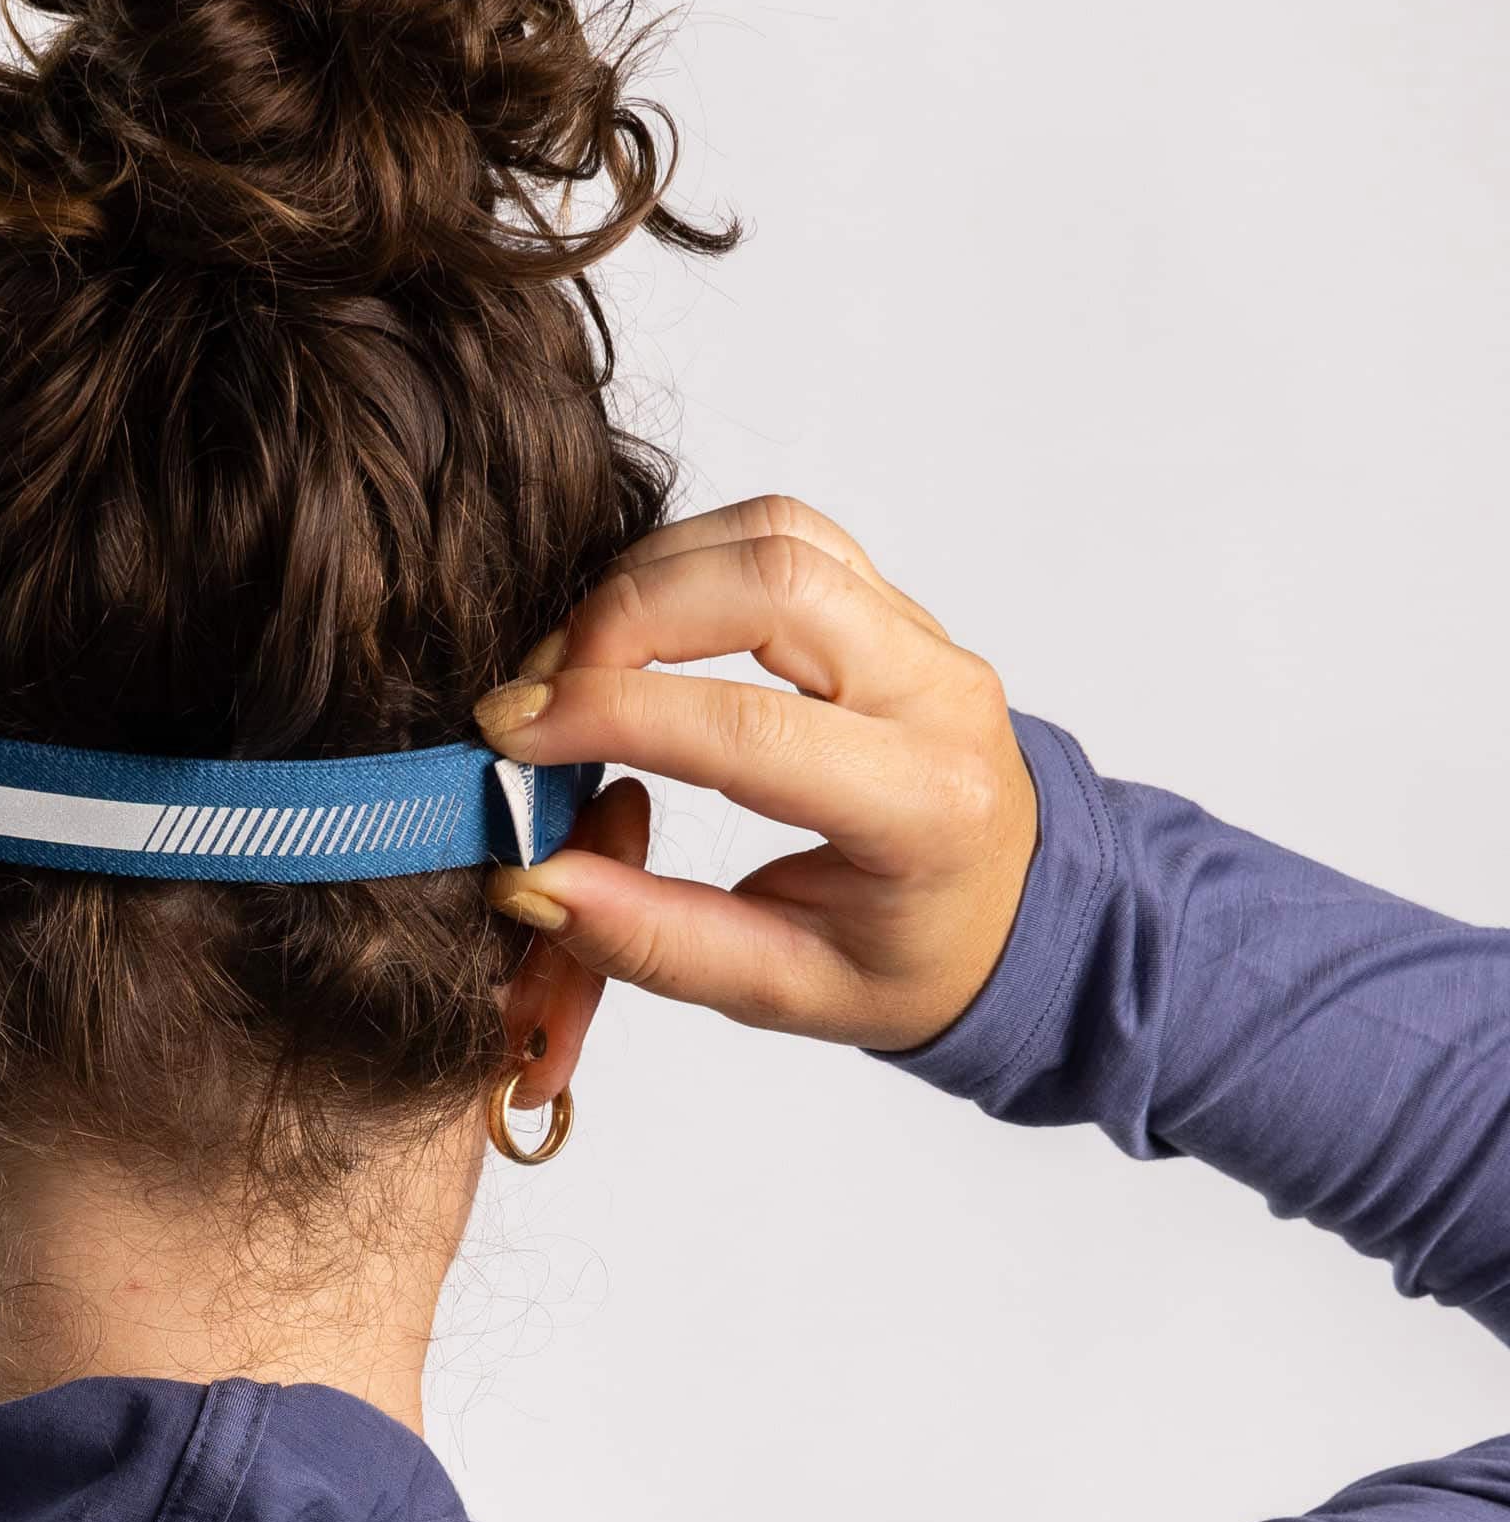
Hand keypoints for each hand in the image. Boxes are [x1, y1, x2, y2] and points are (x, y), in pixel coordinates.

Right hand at [472, 495, 1037, 1052]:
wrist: (1008, 910)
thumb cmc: (907, 959)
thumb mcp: (785, 989)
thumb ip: (653, 938)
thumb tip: (526, 878)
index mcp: (923, 807)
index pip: (749, 728)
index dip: (612, 714)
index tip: (511, 733)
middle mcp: (936, 695)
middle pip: (770, 583)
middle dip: (623, 618)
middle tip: (539, 692)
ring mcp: (919, 632)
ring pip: (771, 535)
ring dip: (647, 577)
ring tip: (573, 660)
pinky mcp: (887, 599)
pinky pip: (779, 532)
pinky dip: (687, 558)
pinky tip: (634, 623)